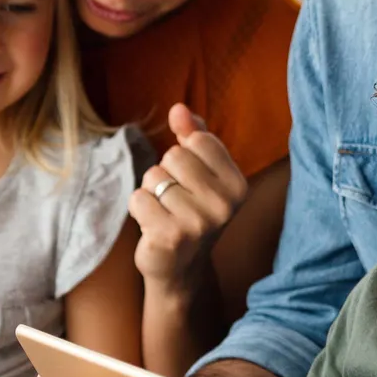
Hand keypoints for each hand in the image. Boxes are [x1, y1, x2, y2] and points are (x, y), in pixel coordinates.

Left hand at [128, 105, 246, 289]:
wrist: (180, 268)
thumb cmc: (188, 211)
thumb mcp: (199, 173)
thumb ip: (192, 136)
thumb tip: (178, 109)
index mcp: (237, 185)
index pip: (199, 139)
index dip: (185, 155)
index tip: (192, 182)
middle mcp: (224, 205)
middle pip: (174, 155)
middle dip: (165, 173)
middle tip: (174, 201)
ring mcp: (198, 223)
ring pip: (153, 176)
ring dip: (150, 192)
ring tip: (164, 214)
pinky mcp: (169, 236)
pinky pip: (138, 198)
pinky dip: (138, 208)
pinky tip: (152, 226)